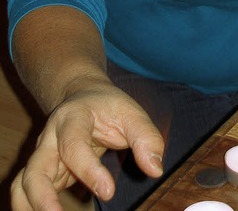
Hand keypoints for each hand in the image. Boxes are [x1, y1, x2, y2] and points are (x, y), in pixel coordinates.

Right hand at [11, 82, 164, 210]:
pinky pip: (26, 193)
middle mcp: (50, 139)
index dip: (89, 170)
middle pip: (35, 169)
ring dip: (30, 205)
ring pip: (23, 183)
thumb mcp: (130, 112)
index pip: (74, 145)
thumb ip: (145, 137)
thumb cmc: (108, 106)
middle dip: (42, 196)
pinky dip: (31, 207)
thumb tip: (155, 169)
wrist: (82, 95)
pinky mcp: (43, 173)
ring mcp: (42, 157)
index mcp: (72, 118)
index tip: (108, 191)